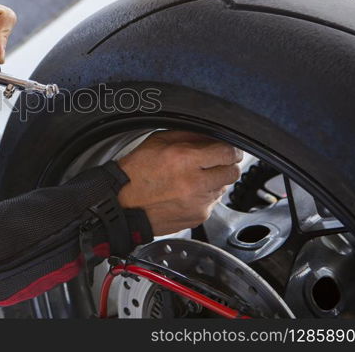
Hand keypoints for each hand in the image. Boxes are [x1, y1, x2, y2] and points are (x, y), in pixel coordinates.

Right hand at [115, 130, 243, 235]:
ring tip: (192, 179)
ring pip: (224, 188)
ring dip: (214, 181)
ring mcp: (198, 202)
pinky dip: (203, 196)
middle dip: (226, 165)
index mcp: (184, 159)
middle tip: (214, 163)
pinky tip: (186, 193)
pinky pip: (212, 203)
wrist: (122, 205)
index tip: (226, 149)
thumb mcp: (156, 142)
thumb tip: (211, 136)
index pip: (228, 152)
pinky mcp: (198, 217)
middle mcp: (194, 182)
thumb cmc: (134, 173)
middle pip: (232, 172)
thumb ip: (187, 136)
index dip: (229, 149)